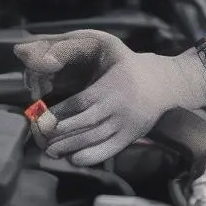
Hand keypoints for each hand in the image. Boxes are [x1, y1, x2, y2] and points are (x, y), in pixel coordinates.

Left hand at [14, 30, 205, 165]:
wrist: (164, 83)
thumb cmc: (128, 65)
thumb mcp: (107, 48)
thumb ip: (75, 51)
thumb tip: (42, 57)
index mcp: (110, 86)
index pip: (79, 103)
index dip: (58, 114)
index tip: (42, 119)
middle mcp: (118, 107)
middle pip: (83, 125)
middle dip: (59, 134)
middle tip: (41, 137)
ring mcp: (125, 124)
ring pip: (93, 140)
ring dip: (69, 147)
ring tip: (51, 150)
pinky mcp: (130, 137)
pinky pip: (106, 152)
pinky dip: (87, 157)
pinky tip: (72, 157)